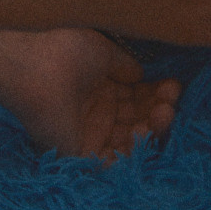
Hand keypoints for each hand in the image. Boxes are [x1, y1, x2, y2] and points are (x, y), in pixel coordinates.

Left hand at [0, 25, 177, 160]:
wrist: (36, 64)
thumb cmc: (65, 50)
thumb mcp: (103, 51)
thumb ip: (124, 66)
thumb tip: (141, 76)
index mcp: (95, 86)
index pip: (135, 97)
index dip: (156, 93)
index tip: (173, 83)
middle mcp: (92, 110)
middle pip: (136, 118)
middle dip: (159, 109)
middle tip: (171, 98)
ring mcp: (86, 131)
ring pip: (130, 138)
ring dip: (153, 127)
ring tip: (165, 111)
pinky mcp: (79, 151)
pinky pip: (113, 159)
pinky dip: (135, 148)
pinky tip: (148, 127)